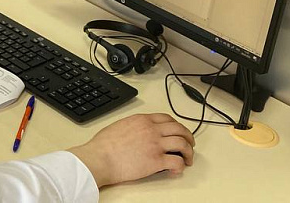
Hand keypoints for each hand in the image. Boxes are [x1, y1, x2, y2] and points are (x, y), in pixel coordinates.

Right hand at [68, 113, 194, 187]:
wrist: (100, 158)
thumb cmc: (103, 145)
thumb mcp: (119, 126)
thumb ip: (133, 126)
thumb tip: (138, 131)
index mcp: (142, 120)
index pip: (167, 119)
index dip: (176, 126)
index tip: (178, 132)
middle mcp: (152, 129)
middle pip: (180, 129)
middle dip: (188, 137)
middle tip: (189, 145)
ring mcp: (155, 145)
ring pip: (183, 144)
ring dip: (188, 152)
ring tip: (187, 159)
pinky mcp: (156, 161)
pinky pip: (177, 162)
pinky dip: (181, 166)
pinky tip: (176, 170)